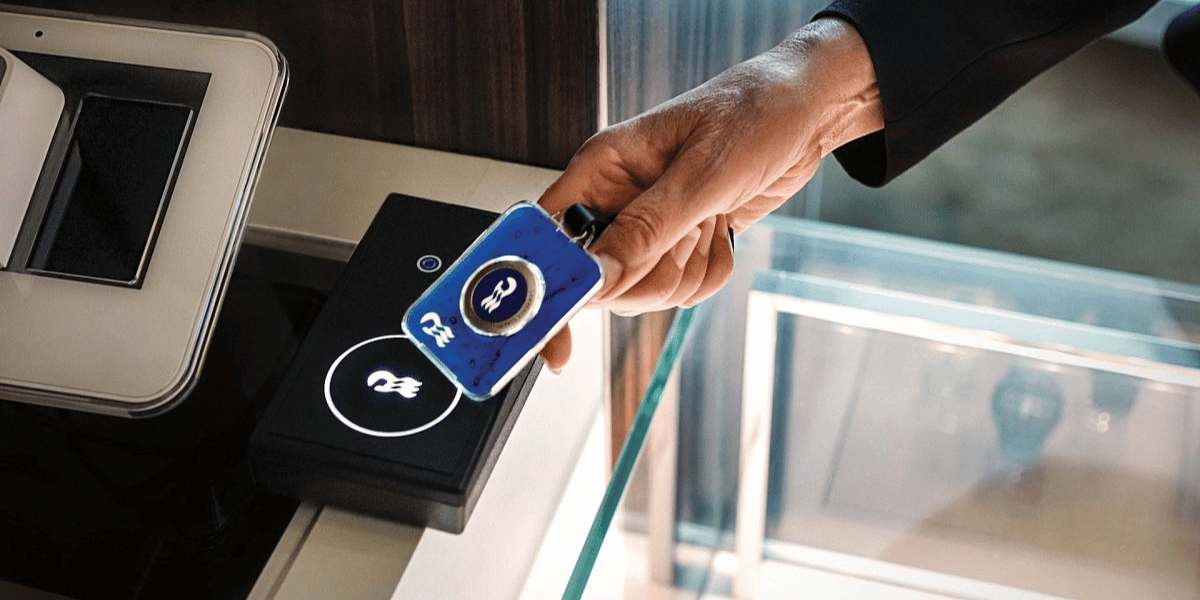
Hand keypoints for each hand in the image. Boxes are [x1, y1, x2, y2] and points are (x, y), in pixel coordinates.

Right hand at [537, 18, 882, 370]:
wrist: (801, 113)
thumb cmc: (750, 114)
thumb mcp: (701, 172)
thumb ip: (648, 228)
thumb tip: (601, 276)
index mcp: (599, 170)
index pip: (546, 238)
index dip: (544, 288)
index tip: (553, 339)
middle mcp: (614, 202)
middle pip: (600, 282)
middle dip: (652, 273)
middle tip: (689, 231)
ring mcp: (645, 229)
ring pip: (644, 293)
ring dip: (689, 269)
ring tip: (711, 218)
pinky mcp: (676, 247)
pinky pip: (682, 291)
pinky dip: (710, 271)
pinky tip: (722, 230)